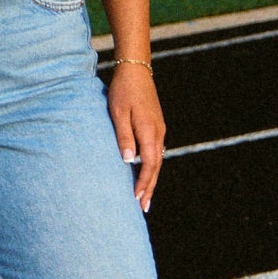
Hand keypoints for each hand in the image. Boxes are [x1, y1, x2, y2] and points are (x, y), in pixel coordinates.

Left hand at [106, 63, 164, 212]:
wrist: (135, 71)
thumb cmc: (123, 91)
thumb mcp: (118, 112)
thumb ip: (124, 136)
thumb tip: (129, 160)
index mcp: (149, 131)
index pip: (149, 164)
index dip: (143, 182)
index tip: (136, 198)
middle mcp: (158, 133)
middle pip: (156, 166)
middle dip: (150, 187)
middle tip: (144, 207)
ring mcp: (158, 130)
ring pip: (157, 160)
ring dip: (151, 179)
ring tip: (144, 196)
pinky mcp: (155, 126)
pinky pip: (155, 152)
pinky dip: (151, 166)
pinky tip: (145, 173)